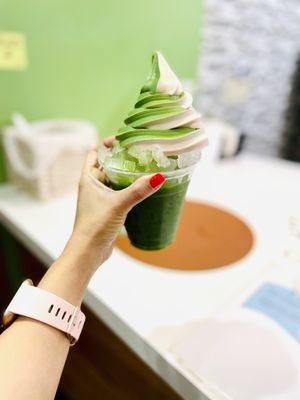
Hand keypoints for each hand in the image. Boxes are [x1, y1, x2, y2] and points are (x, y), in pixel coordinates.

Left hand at [67, 137, 164, 271]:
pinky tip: (143, 190)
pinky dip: (129, 190)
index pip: (94, 153)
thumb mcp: (119, 204)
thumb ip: (138, 190)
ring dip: (126, 175)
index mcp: (88, 179)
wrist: (88, 252)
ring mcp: (100, 199)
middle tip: (140, 153)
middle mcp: (92, 186)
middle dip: (121, 159)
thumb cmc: (95, 225)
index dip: (106, 145)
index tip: (122, 139)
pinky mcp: (107, 210)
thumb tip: (159, 177)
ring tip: (145, 169)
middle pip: (107, 166)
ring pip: (114, 181)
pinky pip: (119, 194)